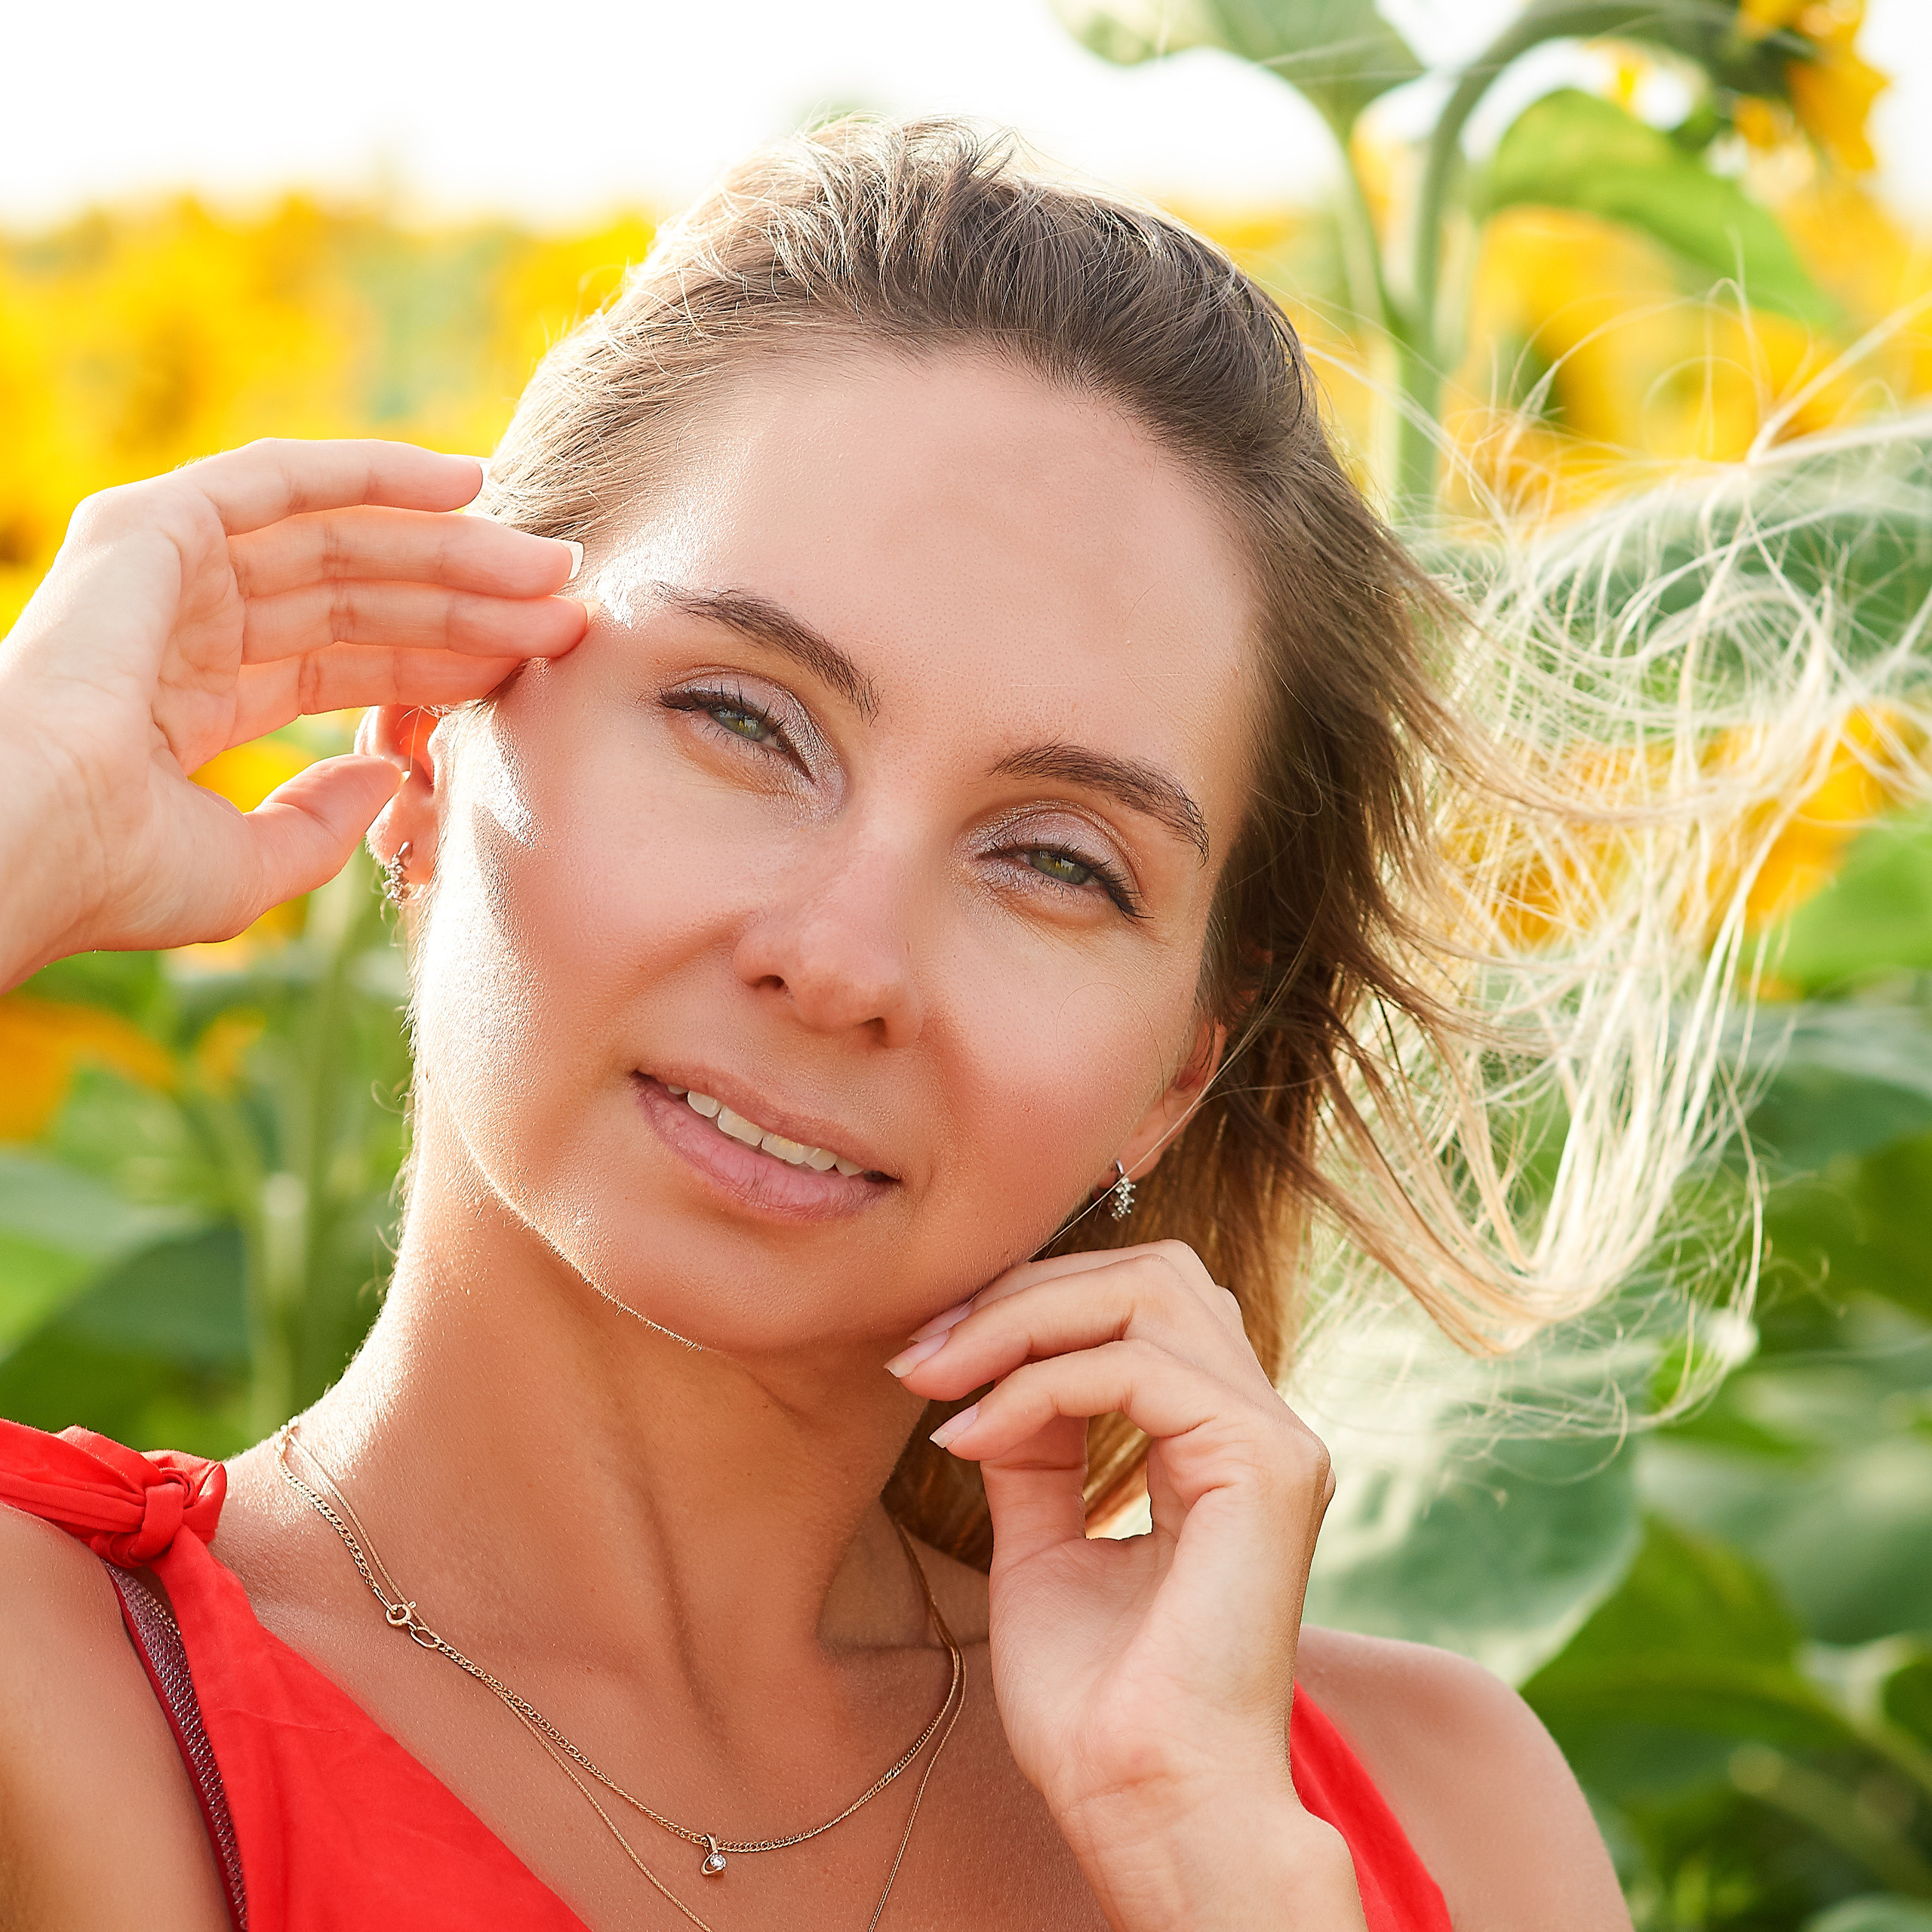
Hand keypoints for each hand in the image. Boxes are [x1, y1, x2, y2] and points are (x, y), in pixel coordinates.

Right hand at [0, 439, 585, 986]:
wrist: (28, 847)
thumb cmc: (113, 874)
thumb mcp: (250, 866)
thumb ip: (322, 822)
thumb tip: (386, 771)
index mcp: (194, 701)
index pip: (348, 661)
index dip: (445, 655)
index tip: (534, 658)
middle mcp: (183, 625)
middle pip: (361, 598)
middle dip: (469, 598)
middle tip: (566, 603)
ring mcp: (166, 572)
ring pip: (341, 541)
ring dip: (451, 545)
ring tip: (547, 561)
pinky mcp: (154, 526)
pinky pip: (285, 480)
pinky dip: (375, 473)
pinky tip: (465, 483)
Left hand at [889, 1241, 1364, 1929]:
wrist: (1142, 1810)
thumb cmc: (1097, 1708)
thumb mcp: (1040, 1545)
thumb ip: (1033, 1451)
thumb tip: (986, 1374)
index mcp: (1220, 1445)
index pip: (1139, 1306)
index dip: (1028, 1304)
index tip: (923, 1355)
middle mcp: (1261, 1429)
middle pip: (1149, 1274)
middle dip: (1022, 1292)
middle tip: (922, 1350)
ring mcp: (1275, 1441)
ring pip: (1148, 1295)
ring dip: (1021, 1321)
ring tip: (936, 1375)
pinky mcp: (1266, 1465)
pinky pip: (1137, 1367)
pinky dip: (1039, 1384)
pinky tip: (973, 1434)